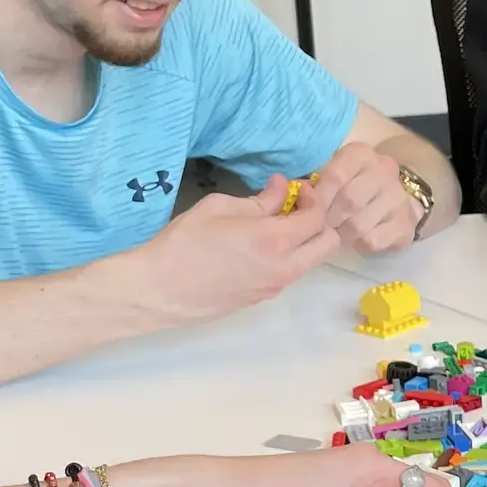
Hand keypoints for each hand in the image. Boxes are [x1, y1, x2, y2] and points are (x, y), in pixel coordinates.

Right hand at [124, 177, 344, 325]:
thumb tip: (281, 189)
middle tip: (295, 207)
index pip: (318, 218)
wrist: (158, 291)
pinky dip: (289, 256)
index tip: (297, 188)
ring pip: (311, 261)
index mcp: (276, 241)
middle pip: (328, 244)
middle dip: (320, 221)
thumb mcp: (219, 208)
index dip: (313, 198)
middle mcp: (285, 268)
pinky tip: (261, 246)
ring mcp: (276, 286)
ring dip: (305, 240)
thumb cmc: (184, 243)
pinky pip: (290, 273)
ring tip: (276, 225)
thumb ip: (259, 200)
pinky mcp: (263, 298)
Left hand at [307, 142, 419, 254]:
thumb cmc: (356, 189)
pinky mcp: (405, 223)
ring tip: (339, 234)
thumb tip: (297, 199)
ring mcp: (398, 197)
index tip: (312, 211)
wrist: (396, 204)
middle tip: (324, 227)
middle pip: (349, 200)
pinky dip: (360, 244)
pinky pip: (373, 240)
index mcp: (361, 155)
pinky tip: (359, 240)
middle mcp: (384, 170)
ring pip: (359, 224)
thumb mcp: (337, 177)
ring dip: (343, 234)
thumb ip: (317, 184)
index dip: (319, 198)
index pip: (335, 175)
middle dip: (330, 218)